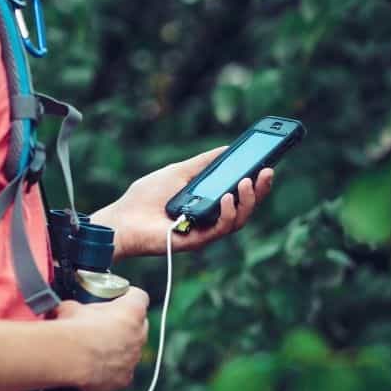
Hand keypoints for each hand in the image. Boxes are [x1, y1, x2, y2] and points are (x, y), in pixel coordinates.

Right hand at [53, 287, 149, 390]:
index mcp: (132, 311)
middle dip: (124, 325)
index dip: (127, 297)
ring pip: (131, 351)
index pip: (138, 297)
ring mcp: (134, 358)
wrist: (70, 357)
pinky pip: (122, 373)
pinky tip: (95, 369)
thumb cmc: (73, 328)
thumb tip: (69, 311)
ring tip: (96, 350)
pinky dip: (112, 371)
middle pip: (138, 325)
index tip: (118, 299)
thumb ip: (79, 308)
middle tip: (104, 326)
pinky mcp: (125, 378)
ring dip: (119, 349)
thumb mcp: (72, 307)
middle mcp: (139, 334)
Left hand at [92, 147, 274, 257]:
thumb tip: (227, 149)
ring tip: (247, 182)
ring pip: (237, 220)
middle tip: (267, 172)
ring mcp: (203, 232)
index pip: (238, 194)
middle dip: (259, 190)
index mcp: (207, 203)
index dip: (256, 182)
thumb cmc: (145, 197)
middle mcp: (209, 219)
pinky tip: (227, 198)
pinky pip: (219, 230)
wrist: (122, 218)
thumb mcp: (178, 172)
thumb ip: (203, 163)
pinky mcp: (195, 241)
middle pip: (244, 208)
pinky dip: (227, 214)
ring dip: (247, 201)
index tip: (268, 163)